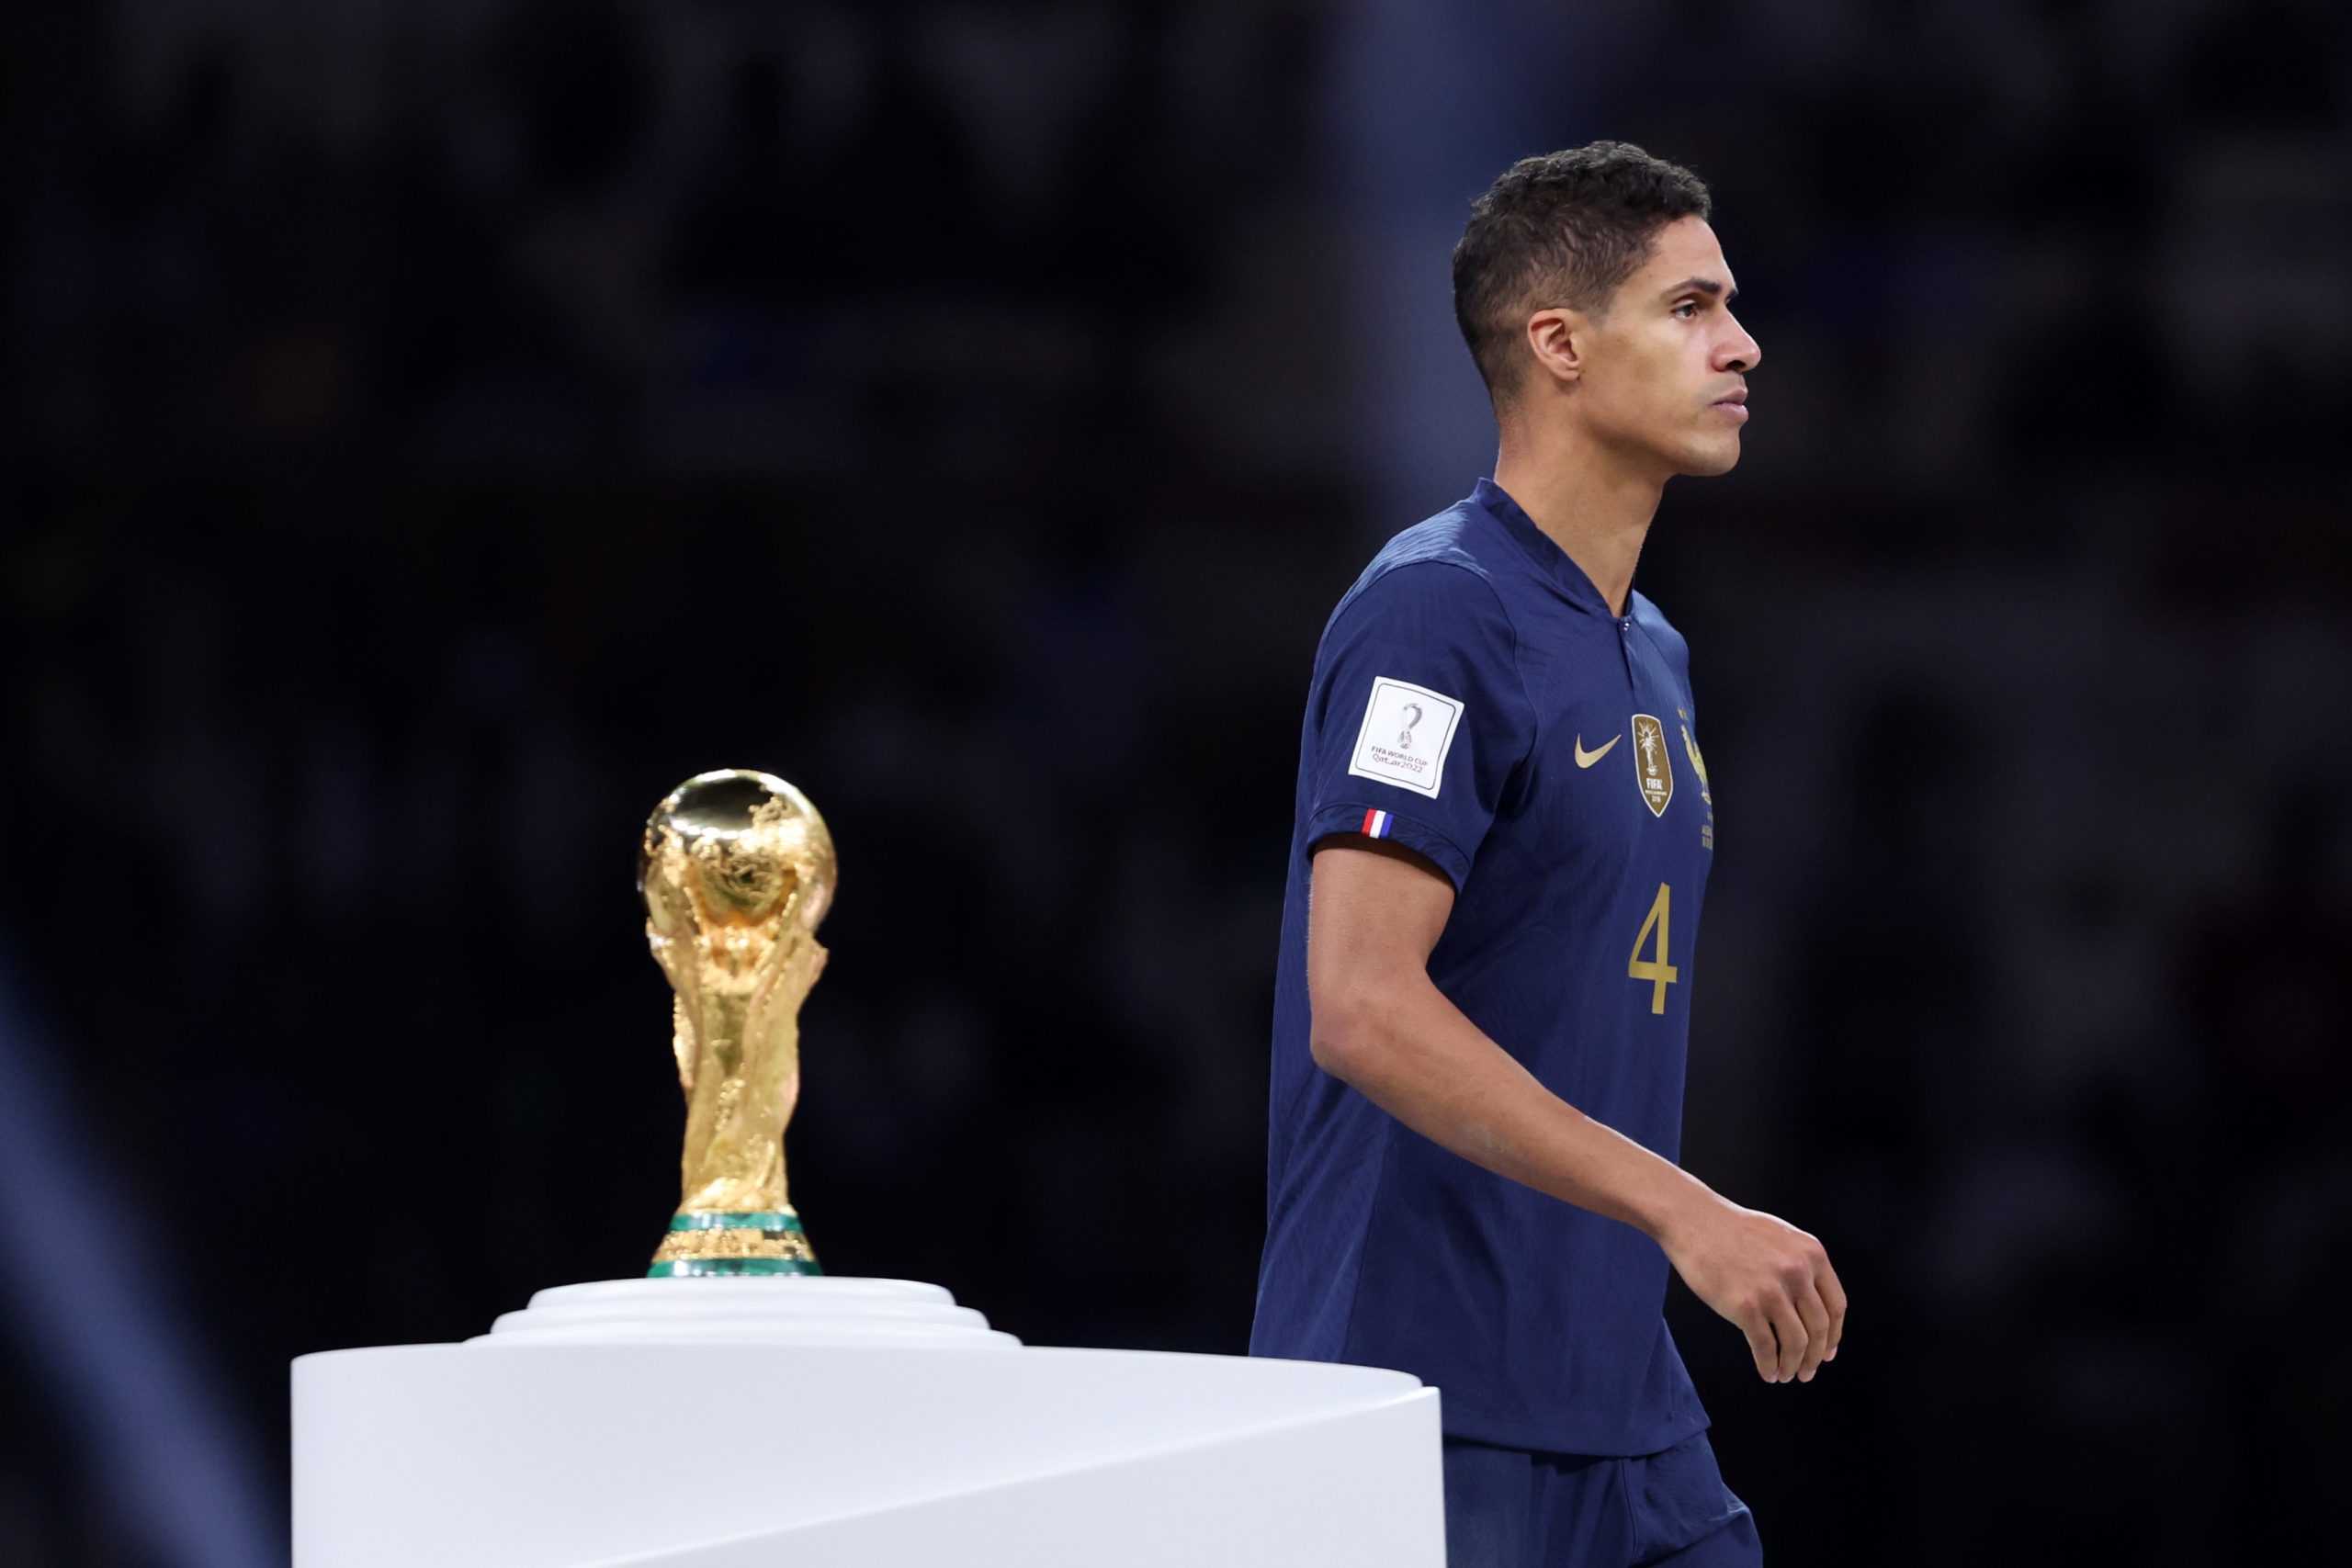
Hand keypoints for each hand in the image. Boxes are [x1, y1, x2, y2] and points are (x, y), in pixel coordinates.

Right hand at [1658, 1192, 1845, 1383]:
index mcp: (1812, 1255)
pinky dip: (1768, 1365)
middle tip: (1807, 1372)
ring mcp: (1772, 1291)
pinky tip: (1766, 1371)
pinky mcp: (1745, 1306)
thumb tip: (1813, 1306)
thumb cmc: (1731, 1229)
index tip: (1828, 1352)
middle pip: (1819, 1329)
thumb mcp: (1782, 1238)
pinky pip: (1765, 1347)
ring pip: (1796, 1342)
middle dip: (1814, 1358)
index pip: (1836, 1306)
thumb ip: (1802, 1265)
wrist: (1693, 1220)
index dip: (1834, 1336)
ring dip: (1792, 1365)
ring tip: (1784, 1374)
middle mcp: (1798, 1273)